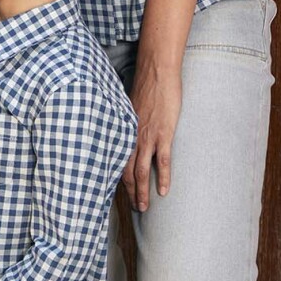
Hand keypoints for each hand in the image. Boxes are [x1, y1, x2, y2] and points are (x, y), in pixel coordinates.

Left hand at [123, 57, 181, 211]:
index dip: (118, 178)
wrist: (156, 72)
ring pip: (142, 171)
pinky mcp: (163, 134)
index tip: (120, 192)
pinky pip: (163, 161)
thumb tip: (129, 129)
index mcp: (124, 131)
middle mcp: (132, 137)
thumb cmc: (146, 87)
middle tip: (134, 208)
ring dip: (142, 192)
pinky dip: (163, 178)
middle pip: (127, 171)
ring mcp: (148, 137)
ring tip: (144, 207)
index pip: (117, 160)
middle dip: (130, 192)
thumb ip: (130, 121)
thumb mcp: (131, 106)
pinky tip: (163, 191)